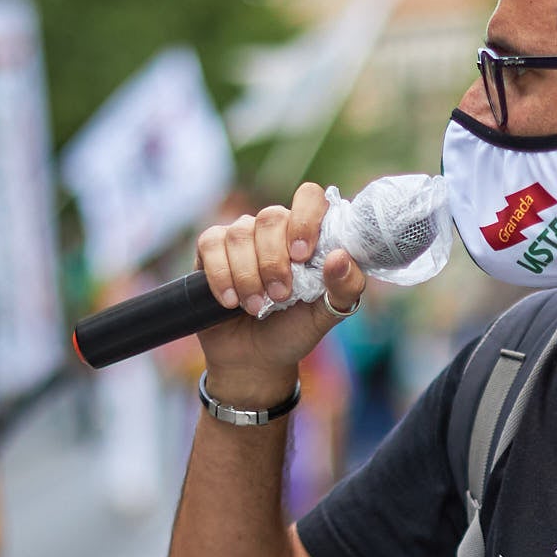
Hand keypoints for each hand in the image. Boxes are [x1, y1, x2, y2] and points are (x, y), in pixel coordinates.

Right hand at [192, 182, 365, 402]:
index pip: (310, 198)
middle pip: (271, 218)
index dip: (305, 219)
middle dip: (274, 262)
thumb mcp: (328, 314)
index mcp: (309, 234)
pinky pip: (211, 244)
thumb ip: (345, 287)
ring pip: (239, 234)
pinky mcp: (211, 250)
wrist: (255, 358)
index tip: (302, 256)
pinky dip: (221, 276)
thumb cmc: (295, 329)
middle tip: (280, 297)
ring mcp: (242, 237)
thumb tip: (340, 257)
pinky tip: (230, 301)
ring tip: (257, 308)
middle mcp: (275, 229)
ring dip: (248, 277)